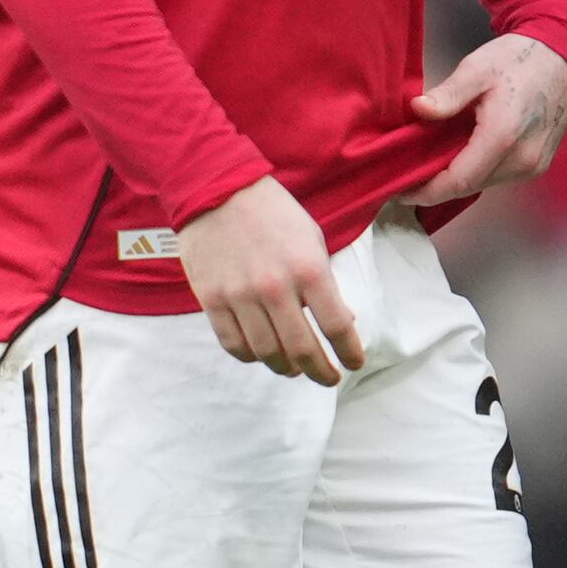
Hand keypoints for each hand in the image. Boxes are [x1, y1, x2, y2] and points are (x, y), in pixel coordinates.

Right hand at [179, 174, 363, 381]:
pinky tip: (262, 354)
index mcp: (308, 268)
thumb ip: (325, 281)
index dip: (349, 352)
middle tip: (328, 378)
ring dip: (286, 369)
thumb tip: (342, 320)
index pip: (336, 326)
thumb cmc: (272, 212)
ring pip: (267, 354)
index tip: (354, 364)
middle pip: (302, 350)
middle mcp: (275, 287)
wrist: (216, 189)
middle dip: (320, 372)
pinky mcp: (212, 300)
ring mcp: (240, 296)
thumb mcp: (312, 239)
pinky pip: (234, 344)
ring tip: (295, 369)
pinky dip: (252, 357)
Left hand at [411, 34, 566, 204]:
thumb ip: (447, 94)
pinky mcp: (538, 165)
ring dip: (457, 178)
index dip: (426, 191)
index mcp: (503, 135)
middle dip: (437, 185)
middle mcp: (522, 159)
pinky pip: (498, 177)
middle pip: (469, 187)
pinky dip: (476, 171)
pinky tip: (463, 153)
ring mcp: (533, 165)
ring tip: (433, 160)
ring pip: (483, 184)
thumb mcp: (475, 68)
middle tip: (410, 173)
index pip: (458, 181)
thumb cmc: (518, 59)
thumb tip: (417, 110)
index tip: (400, 190)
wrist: (560, 58)